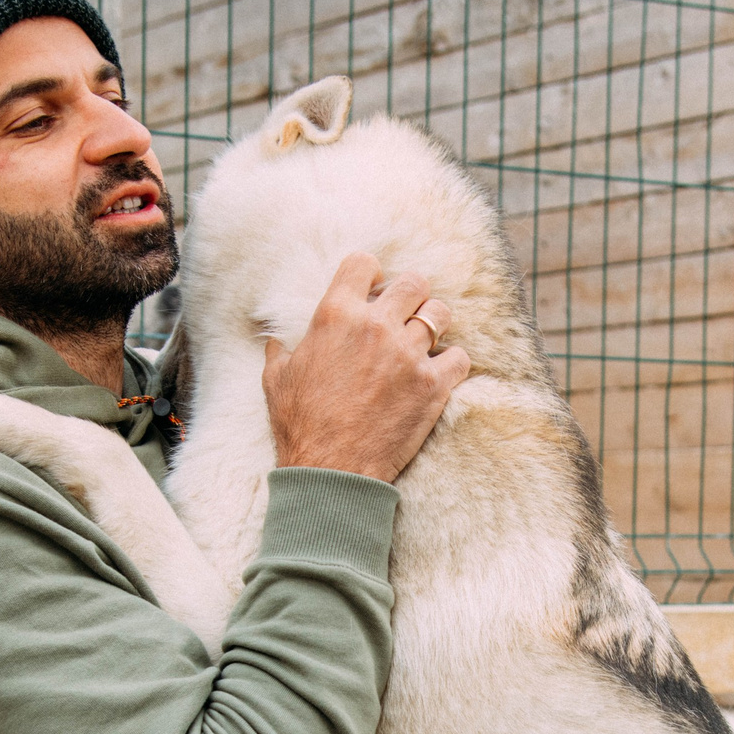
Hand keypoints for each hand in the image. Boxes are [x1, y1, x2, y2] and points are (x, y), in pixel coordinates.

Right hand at [263, 253, 470, 483]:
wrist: (329, 470)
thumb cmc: (299, 425)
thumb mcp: (276, 379)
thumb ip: (279, 351)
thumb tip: (274, 340)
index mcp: (336, 315)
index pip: (362, 263)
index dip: (369, 273)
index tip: (372, 287)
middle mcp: (376, 326)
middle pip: (413, 282)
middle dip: (411, 295)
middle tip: (405, 314)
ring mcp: (408, 354)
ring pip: (440, 314)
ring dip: (434, 324)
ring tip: (425, 341)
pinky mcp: (432, 385)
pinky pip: (459, 357)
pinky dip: (452, 363)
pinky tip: (439, 373)